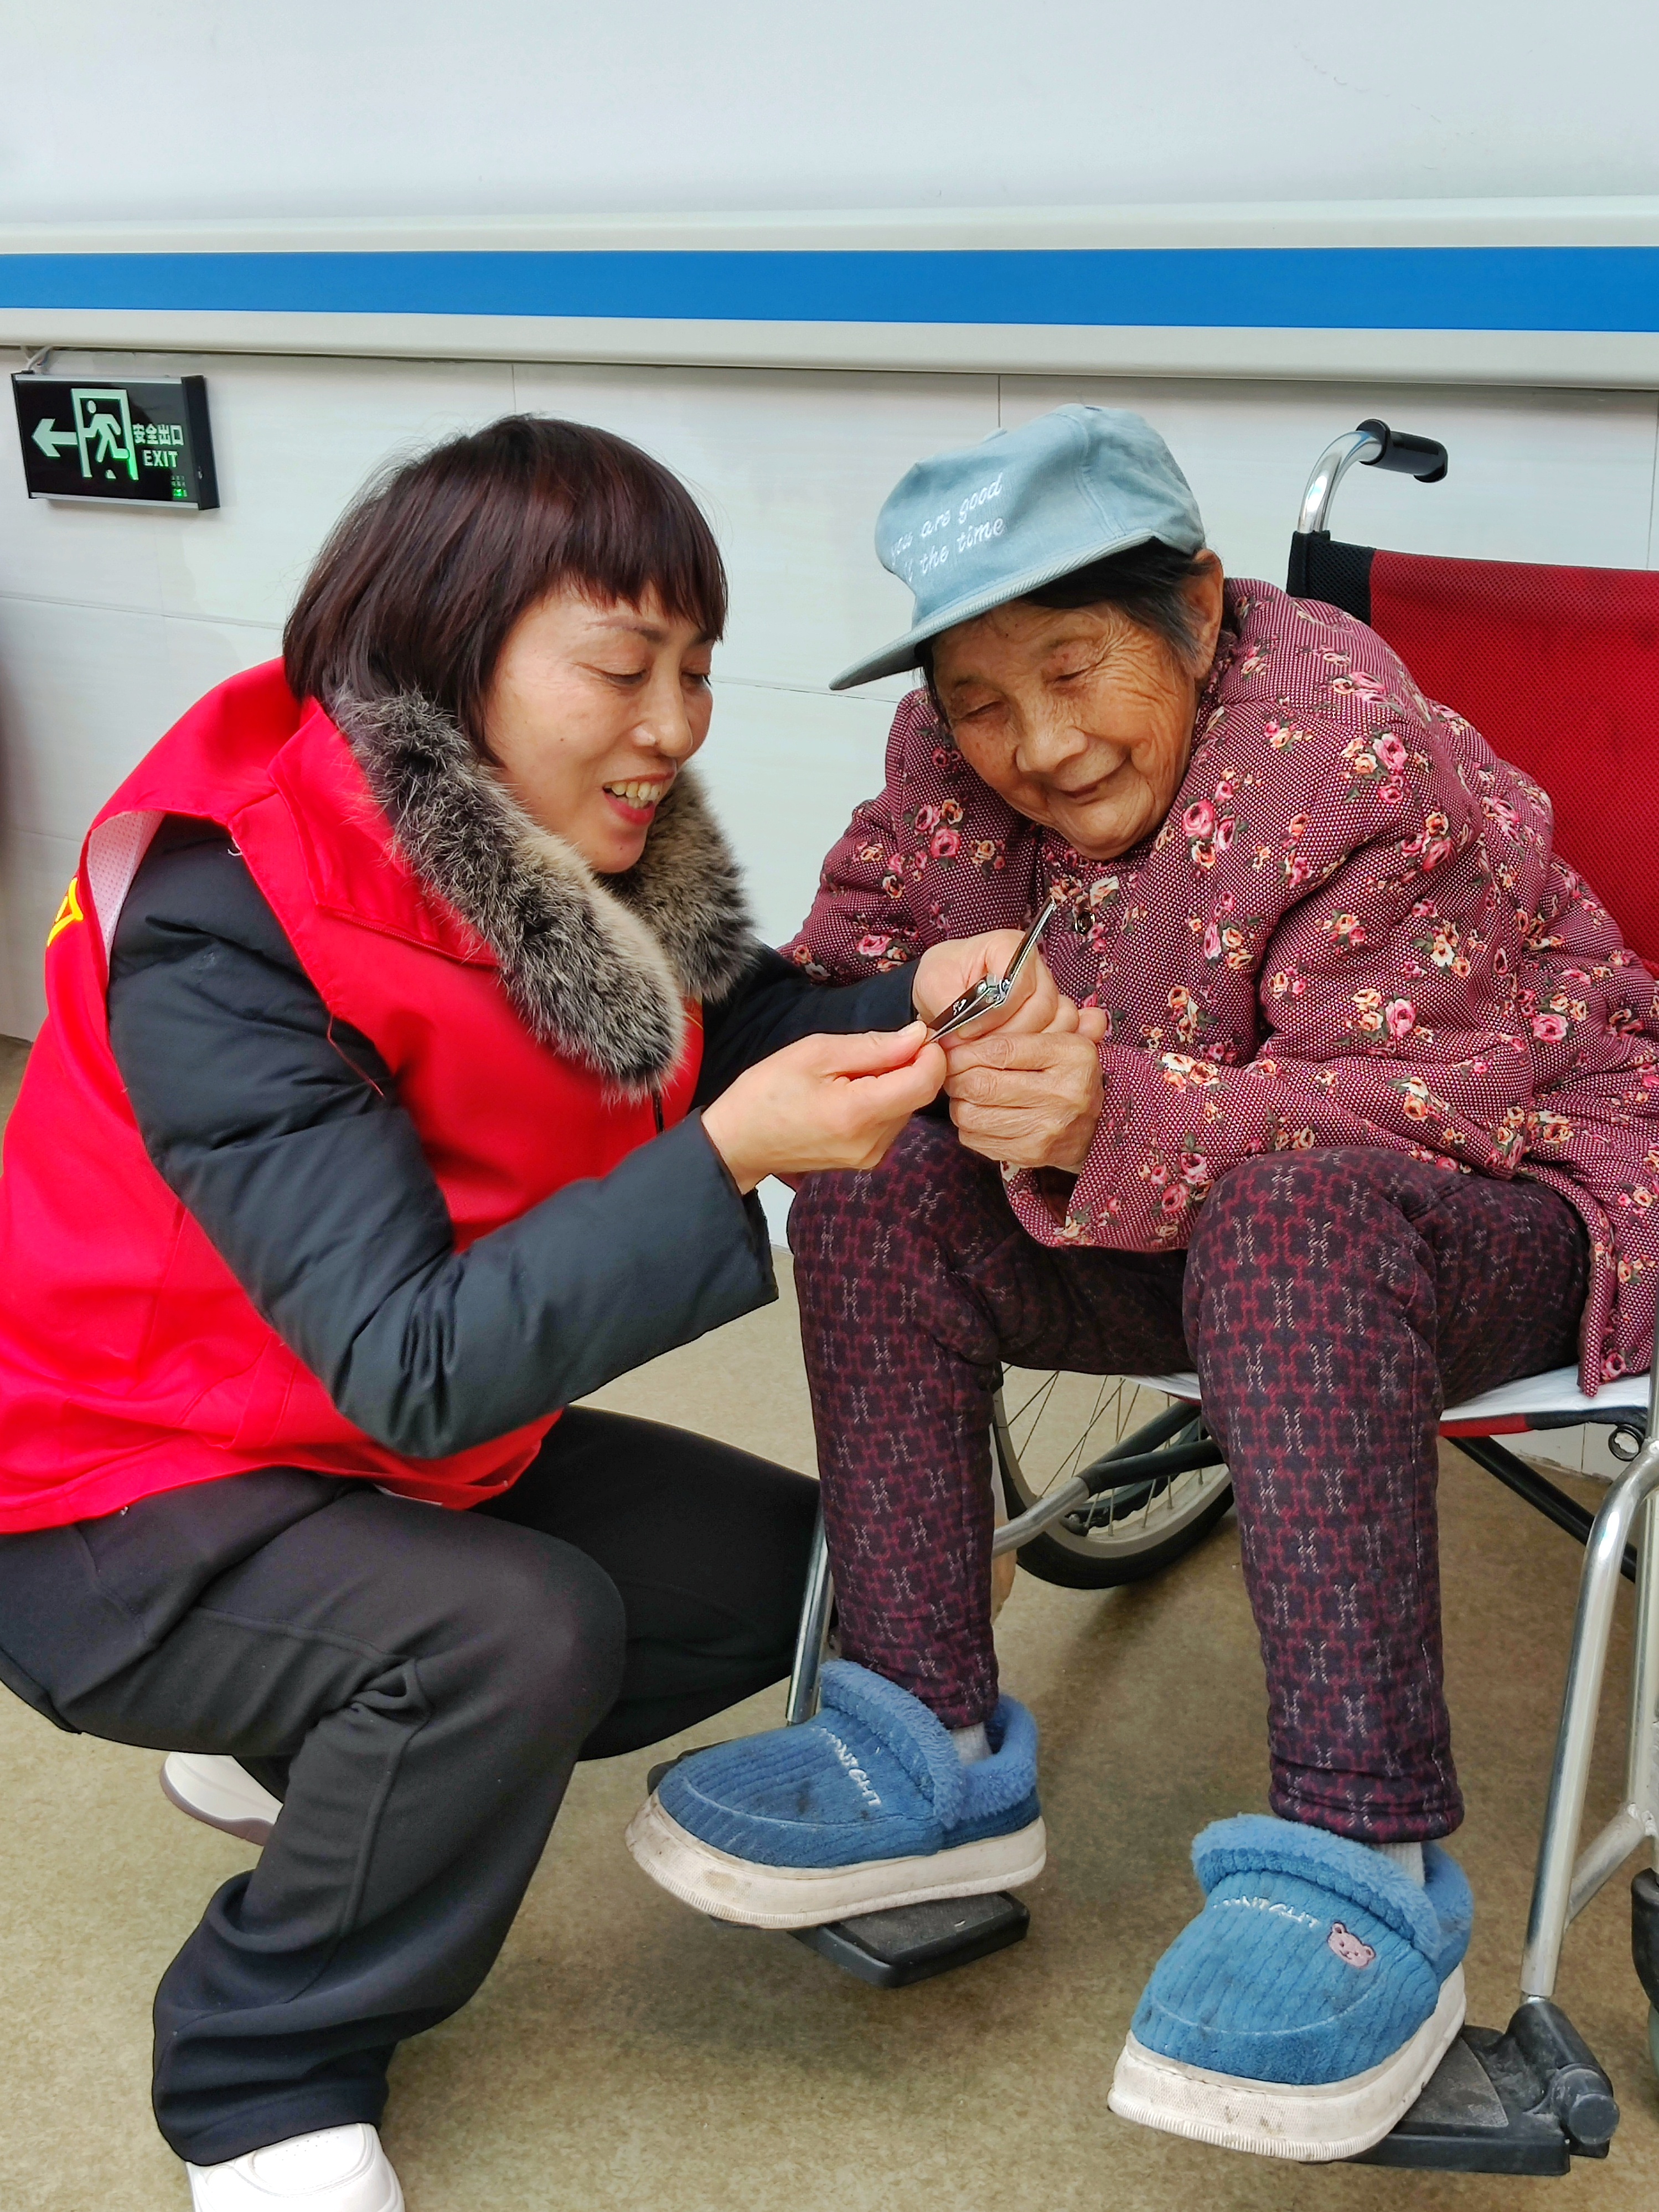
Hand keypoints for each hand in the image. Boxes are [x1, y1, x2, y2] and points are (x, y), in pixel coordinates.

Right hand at [701, 1022, 946, 1193]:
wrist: (738, 1142)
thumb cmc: (767, 1092)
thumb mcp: (815, 1053)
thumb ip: (873, 1046)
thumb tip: (919, 1036)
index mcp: (858, 1113)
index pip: (924, 1083)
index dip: (930, 1053)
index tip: (916, 1034)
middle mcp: (872, 1142)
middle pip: (918, 1095)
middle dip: (907, 1066)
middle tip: (868, 1051)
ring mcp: (871, 1156)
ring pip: (907, 1108)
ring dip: (892, 1084)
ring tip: (849, 1075)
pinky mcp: (867, 1160)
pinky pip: (891, 1122)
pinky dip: (881, 1102)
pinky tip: (849, 1094)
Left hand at [912, 931, 1062, 1042]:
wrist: (944, 990)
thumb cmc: (942, 979)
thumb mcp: (933, 985)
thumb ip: (950, 1005)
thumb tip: (965, 1032)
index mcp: (1008, 947)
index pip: (1018, 982)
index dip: (994, 1012)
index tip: (967, 1029)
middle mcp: (1035, 967)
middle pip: (1041, 1006)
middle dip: (1007, 1035)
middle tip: (976, 1049)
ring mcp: (1048, 991)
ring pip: (1054, 1024)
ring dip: (1020, 1047)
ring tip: (986, 1055)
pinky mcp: (1052, 1015)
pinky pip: (1058, 1037)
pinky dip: (1032, 1053)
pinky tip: (1005, 1059)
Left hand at [943, 1010, 1106, 1172]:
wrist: (1096, 1127)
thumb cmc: (1069, 1075)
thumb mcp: (1064, 1040)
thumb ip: (1037, 1019)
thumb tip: (996, 1003)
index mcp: (1071, 1055)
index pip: (1000, 1049)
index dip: (965, 1050)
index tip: (951, 1048)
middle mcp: (1064, 1093)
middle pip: (981, 1084)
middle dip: (955, 1076)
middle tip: (951, 1070)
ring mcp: (1047, 1128)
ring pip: (972, 1114)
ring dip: (958, 1102)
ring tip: (964, 1091)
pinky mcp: (1031, 1153)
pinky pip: (977, 1139)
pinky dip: (968, 1126)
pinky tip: (978, 1113)